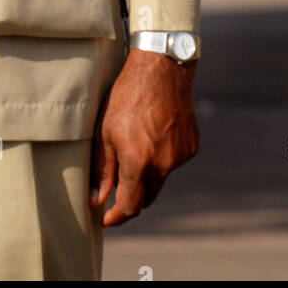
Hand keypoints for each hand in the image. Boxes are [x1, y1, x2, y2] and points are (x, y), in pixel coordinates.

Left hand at [90, 49, 198, 226]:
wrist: (161, 69)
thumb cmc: (127, 97)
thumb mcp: (105, 132)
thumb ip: (102, 170)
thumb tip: (96, 200)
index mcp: (139, 162)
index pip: (130, 206)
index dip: (117, 217)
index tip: (107, 218)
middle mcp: (163, 164)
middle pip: (146, 197)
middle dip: (131, 196)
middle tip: (116, 185)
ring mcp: (180, 156)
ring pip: (160, 179)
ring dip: (147, 174)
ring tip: (135, 145)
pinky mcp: (191, 147)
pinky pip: (173, 162)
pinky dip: (161, 158)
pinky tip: (153, 134)